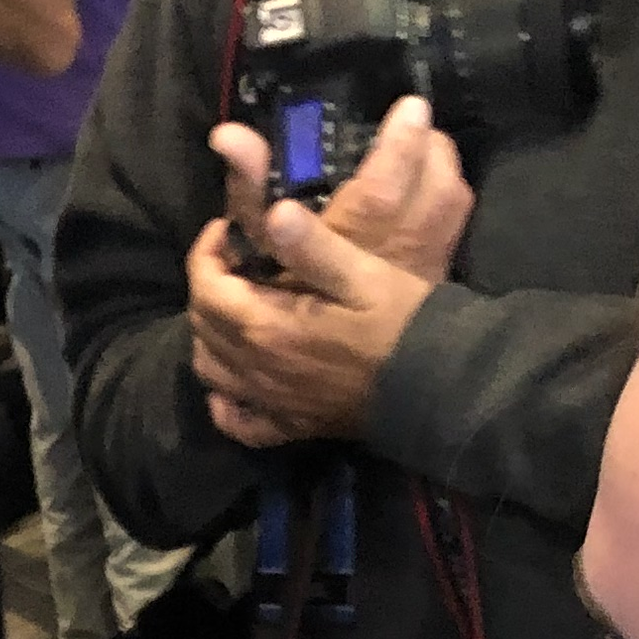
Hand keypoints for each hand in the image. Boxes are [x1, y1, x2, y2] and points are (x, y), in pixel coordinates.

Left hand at [184, 107, 466, 447]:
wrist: (436, 387)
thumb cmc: (401, 322)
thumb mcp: (363, 273)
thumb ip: (313, 246)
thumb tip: (274, 213)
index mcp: (267, 326)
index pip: (206, 287)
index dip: (206, 253)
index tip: (226, 230)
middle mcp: (257, 368)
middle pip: (202, 326)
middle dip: (207, 286)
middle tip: (232, 261)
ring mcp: (271, 402)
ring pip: (211, 369)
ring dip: (210, 336)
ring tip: (233, 308)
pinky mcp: (291, 425)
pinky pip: (238, 421)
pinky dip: (225, 402)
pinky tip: (237, 384)